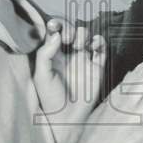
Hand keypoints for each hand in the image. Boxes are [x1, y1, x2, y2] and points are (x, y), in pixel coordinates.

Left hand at [33, 18, 105, 142]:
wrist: (67, 117)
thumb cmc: (51, 98)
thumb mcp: (41, 75)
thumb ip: (45, 53)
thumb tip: (56, 34)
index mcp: (52, 54)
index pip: (54, 32)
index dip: (55, 25)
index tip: (54, 25)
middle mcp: (68, 54)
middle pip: (71, 30)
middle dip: (69, 28)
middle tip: (67, 38)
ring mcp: (83, 58)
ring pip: (86, 35)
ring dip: (83, 34)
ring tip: (78, 45)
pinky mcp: (97, 65)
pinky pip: (101, 48)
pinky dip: (99, 41)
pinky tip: (93, 45)